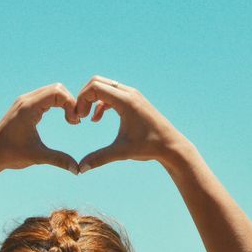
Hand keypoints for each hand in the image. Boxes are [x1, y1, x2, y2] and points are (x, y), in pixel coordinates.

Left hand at [0, 84, 78, 172]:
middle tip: (75, 121)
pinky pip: (46, 96)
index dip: (71, 104)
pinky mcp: (25, 106)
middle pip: (57, 88)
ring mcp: (25, 101)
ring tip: (71, 120)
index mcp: (29, 108)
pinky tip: (63, 117)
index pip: (57, 92)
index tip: (75, 122)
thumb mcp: (37, 157)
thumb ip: (59, 160)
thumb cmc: (11, 154)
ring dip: (65, 102)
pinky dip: (58, 103)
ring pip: (52, 90)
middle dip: (70, 102)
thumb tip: (78, 170)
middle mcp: (26, 100)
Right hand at [72, 76, 188, 172]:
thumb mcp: (122, 152)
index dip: (81, 100)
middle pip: (97, 81)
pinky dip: (101, 102)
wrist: (171, 146)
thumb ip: (99, 158)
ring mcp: (132, 95)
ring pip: (104, 86)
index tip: (79, 118)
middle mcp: (129, 93)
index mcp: (126, 101)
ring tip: (87, 118)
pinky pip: (111, 93)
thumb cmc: (149, 148)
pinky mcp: (134, 100)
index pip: (94, 87)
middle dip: (84, 97)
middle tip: (80, 116)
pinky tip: (97, 119)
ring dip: (92, 99)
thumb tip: (80, 169)